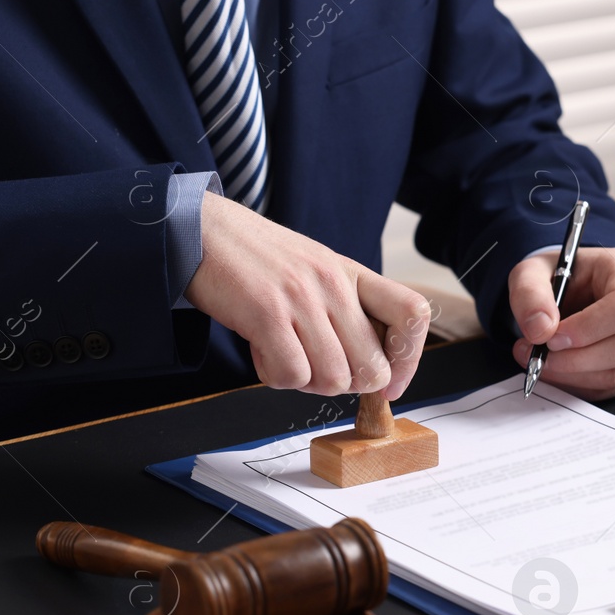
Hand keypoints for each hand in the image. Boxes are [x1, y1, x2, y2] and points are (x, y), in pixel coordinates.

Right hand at [185, 191, 430, 397]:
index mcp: (351, 273)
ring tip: (282, 352)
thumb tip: (372, 370)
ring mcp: (302, 299)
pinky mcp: (266, 315)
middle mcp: (333, 284)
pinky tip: (261, 351)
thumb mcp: (315, 271)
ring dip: (306, 381)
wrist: (201, 230)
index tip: (389, 382)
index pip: (412, 315)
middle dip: (344, 384)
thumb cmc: (256, 260)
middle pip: (372, 368)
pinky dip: (275, 377)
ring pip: (334, 380)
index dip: (408, 360)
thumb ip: (345, 311)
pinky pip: (292, 377)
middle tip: (313, 366)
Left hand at [507, 247, 614, 398]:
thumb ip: (529, 294)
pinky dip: (580, 385)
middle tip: (539, 355)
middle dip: (576, 360)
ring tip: (542, 360)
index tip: (553, 338)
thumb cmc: (557, 278)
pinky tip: (559, 370)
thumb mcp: (530, 273)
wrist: (567, 292)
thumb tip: (541, 329)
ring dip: (573, 375)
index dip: (589, 329)